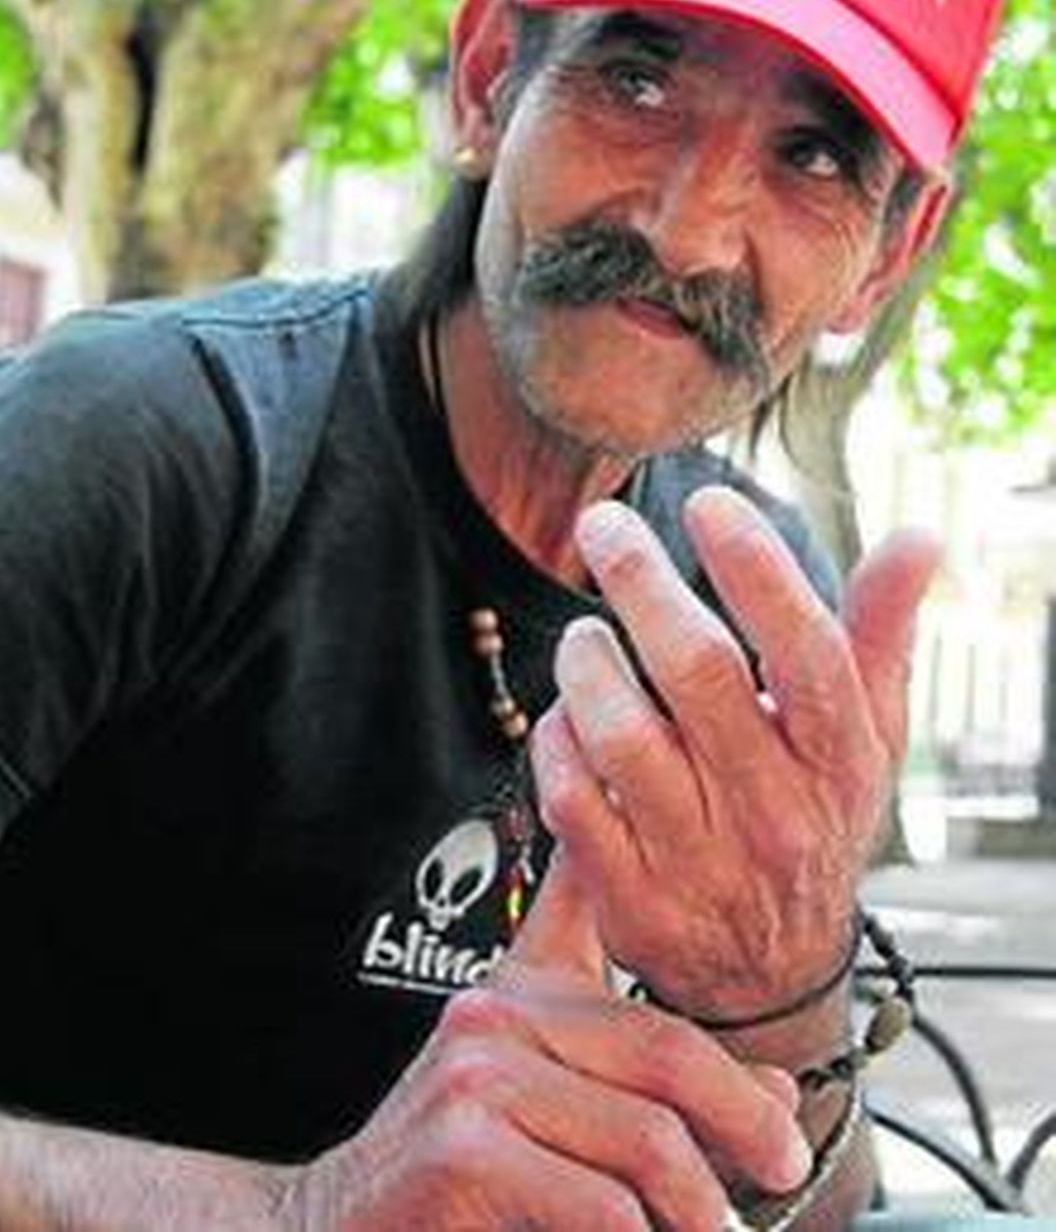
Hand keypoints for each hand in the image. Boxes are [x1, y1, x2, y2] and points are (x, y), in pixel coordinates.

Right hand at [285, 861, 809, 1230]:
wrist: (346, 1224)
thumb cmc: (461, 1177)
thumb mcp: (554, 1106)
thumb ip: (646, 1082)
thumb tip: (770, 1089)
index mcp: (520, 988)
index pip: (591, 896)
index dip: (639, 846)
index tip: (688, 831)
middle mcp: (494, 1011)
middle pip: (663, 1047)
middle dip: (745, 1120)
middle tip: (785, 1169)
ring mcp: (474, 1072)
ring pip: (647, 1138)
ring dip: (700, 1210)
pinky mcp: (464, 1145)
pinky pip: (603, 1204)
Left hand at [533, 485, 938, 1015]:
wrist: (772, 972)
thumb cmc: (812, 819)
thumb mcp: (865, 739)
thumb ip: (879, 636)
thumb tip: (920, 539)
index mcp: (837, 760)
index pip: (807, 650)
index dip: (756, 566)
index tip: (708, 504)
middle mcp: (772, 809)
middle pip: (698, 673)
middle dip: (642, 582)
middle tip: (604, 526)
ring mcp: (697, 858)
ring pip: (622, 735)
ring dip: (588, 663)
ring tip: (583, 633)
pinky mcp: (630, 895)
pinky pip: (571, 797)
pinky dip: (556, 741)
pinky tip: (565, 714)